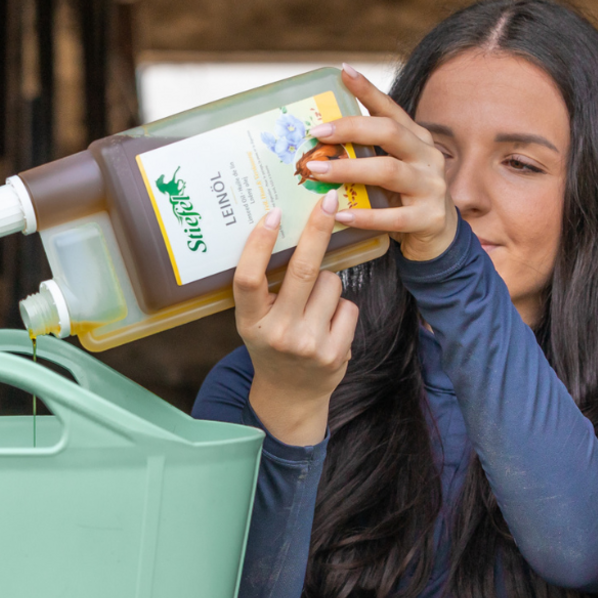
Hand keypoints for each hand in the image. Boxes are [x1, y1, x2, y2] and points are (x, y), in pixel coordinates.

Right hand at [234, 192, 359, 445]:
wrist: (290, 395)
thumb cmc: (271, 345)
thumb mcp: (254, 321)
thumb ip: (265, 289)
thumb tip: (286, 230)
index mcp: (250, 322)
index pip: (249, 279)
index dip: (259, 244)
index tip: (273, 213)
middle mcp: (278, 333)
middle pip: (302, 271)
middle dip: (316, 230)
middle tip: (327, 201)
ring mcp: (309, 344)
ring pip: (332, 283)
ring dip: (327, 284)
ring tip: (314, 307)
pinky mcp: (335, 352)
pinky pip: (348, 306)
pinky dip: (340, 308)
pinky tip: (328, 326)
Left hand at [304, 64, 456, 262]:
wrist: (438, 239)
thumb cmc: (403, 200)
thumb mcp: (389, 171)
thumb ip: (367, 155)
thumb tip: (319, 143)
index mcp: (416, 140)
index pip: (390, 110)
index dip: (368, 91)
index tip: (343, 72)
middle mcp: (427, 157)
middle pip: (390, 133)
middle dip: (351, 129)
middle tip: (317, 133)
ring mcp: (431, 187)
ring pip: (389, 171)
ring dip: (349, 170)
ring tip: (317, 171)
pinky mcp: (429, 218)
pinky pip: (393, 217)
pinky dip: (365, 216)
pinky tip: (340, 216)